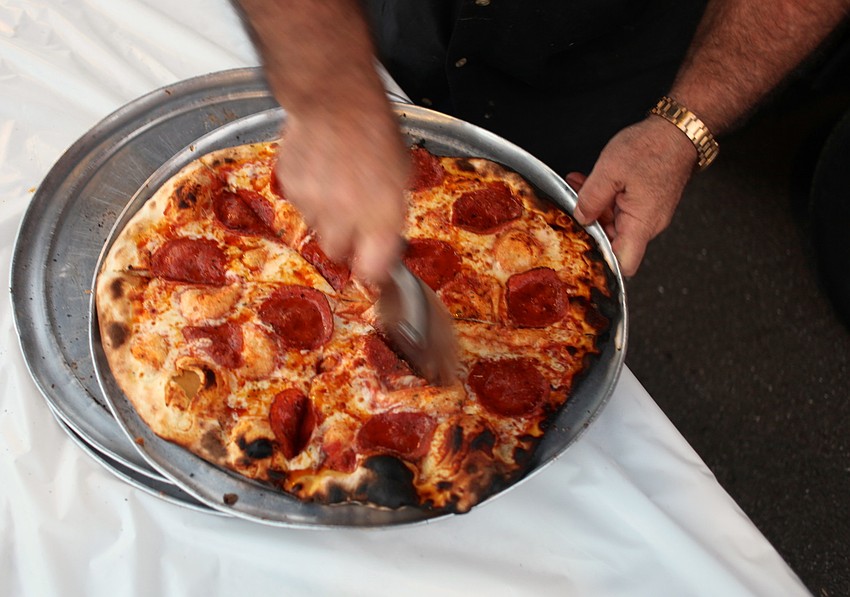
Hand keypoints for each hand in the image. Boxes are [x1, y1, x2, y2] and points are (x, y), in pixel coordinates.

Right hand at [276, 100, 408, 282]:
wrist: (334, 97)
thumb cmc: (374, 129)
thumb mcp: (400, 175)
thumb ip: (390, 214)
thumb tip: (386, 240)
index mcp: (380, 214)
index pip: (373, 269)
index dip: (374, 270)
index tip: (375, 265)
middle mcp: (345, 215)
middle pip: (338, 253)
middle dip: (345, 241)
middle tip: (352, 218)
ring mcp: (313, 202)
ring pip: (316, 227)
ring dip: (326, 214)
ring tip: (336, 181)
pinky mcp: (291, 187)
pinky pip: (299, 203)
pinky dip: (309, 193)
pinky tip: (320, 168)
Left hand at [571, 116, 697, 276]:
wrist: (679, 130)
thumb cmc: (652, 147)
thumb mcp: (609, 171)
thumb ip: (591, 199)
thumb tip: (580, 219)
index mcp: (641, 223)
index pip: (624, 264)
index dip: (602, 264)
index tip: (581, 251)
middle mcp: (648, 225)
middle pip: (614, 243)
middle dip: (589, 227)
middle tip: (571, 207)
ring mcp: (648, 214)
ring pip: (615, 224)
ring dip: (594, 209)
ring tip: (578, 187)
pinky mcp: (647, 204)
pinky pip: (622, 210)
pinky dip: (605, 200)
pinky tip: (590, 184)